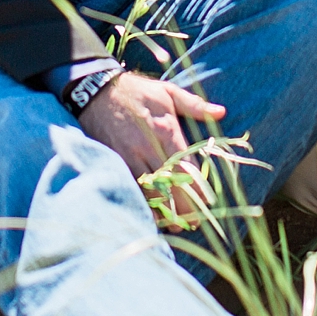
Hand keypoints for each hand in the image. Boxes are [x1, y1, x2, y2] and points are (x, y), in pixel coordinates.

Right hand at [78, 71, 226, 223]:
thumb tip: (221, 112)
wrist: (96, 91)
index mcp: (166, 129)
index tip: (205, 204)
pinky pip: (131, 187)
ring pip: (149, 190)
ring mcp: (129, 156)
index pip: (185, 167)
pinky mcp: (115, 161)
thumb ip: (195, 106)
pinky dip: (142, 203)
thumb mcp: (167, 91)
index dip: (196, 189)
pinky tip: (151, 215)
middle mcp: (148, 146)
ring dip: (163, 210)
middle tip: (193, 222)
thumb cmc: (136, 91)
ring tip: (176, 224)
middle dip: (182, 206)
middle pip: (169, 184)